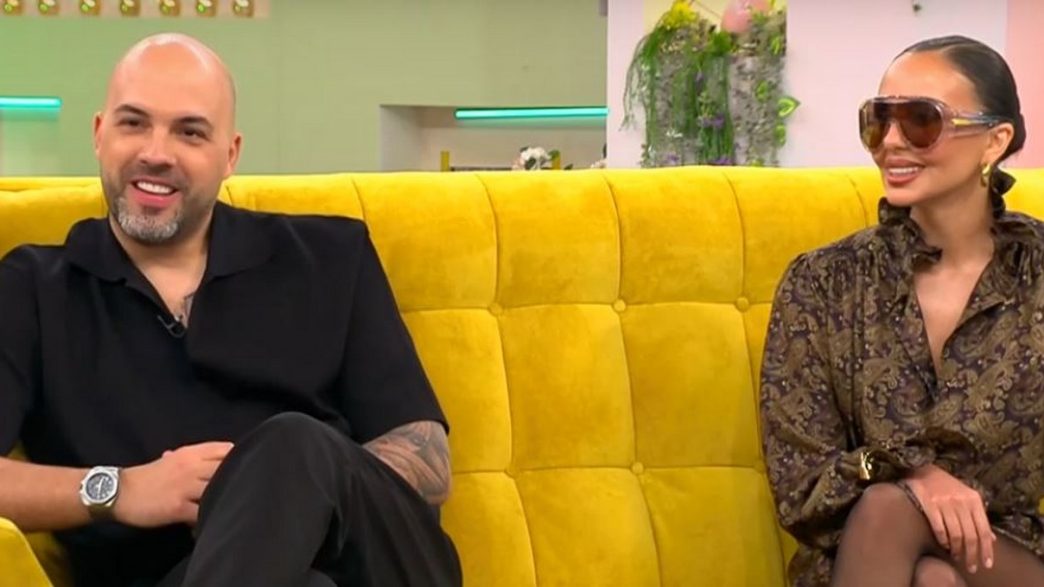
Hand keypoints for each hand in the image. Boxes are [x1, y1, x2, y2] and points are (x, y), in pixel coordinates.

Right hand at [113, 441, 232, 527]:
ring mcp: (185, 487)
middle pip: (227, 468)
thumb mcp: (170, 460)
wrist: (120, 492)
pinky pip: (202, 514)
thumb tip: (207, 457)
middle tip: (240, 491)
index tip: (242, 469)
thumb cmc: (147, 476)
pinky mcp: (178, 507)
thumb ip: (191, 458)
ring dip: (224, 499)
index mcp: (191, 453)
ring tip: (226, 508)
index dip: (238, 459)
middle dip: (238, 479)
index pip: (226, 449)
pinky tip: (208, 525)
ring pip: (217, 490)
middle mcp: (191, 467)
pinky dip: (208, 520)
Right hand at [904, 464, 994, 572]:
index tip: (987, 564)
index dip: (986, 550)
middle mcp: (961, 502)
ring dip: (956, 549)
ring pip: (955, 534)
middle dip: (972, 554)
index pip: (984, 530)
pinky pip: (939, 528)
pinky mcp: (929, 504)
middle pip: (970, 535)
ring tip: (956, 557)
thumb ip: (979, 517)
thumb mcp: (968, 498)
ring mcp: (944, 503)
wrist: (923, 469)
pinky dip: (943, 539)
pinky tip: (944, 545)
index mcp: (974, 500)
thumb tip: (992, 539)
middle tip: (971, 566)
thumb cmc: (947, 486)